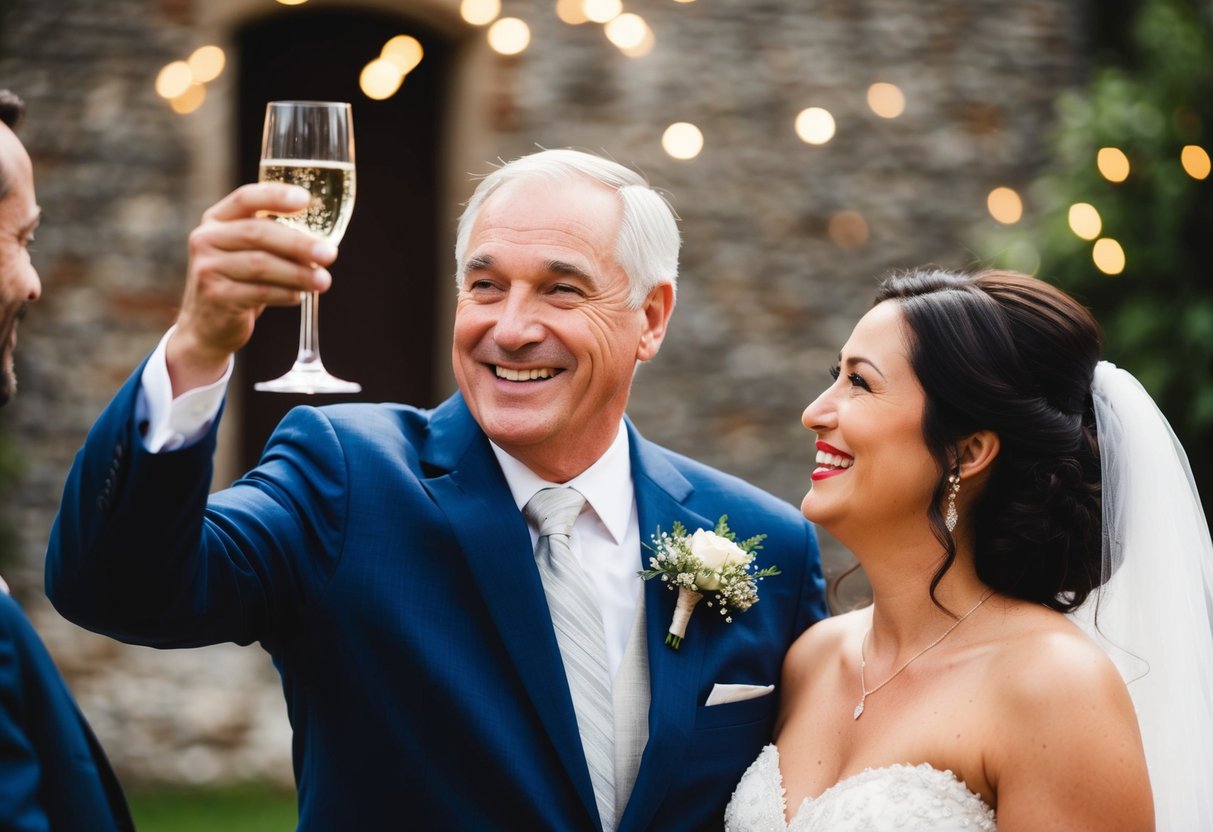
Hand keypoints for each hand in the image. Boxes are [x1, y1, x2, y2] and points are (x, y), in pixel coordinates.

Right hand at [167, 183, 336, 395]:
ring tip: (323, 281)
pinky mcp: (215, 295)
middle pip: (258, 233)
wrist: (208, 323)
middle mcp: (206, 239)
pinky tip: (300, 296)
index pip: (245, 198)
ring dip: (298, 273)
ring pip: (261, 265)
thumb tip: (323, 242)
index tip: (306, 199)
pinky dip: (285, 293)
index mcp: (217, 220)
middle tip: (330, 255)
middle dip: (299, 244)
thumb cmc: (239, 281)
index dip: (275, 195)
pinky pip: (259, 292)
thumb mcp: (248, 252)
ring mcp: (207, 267)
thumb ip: (275, 239)